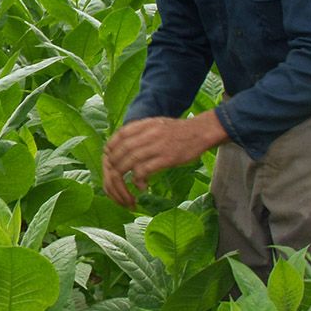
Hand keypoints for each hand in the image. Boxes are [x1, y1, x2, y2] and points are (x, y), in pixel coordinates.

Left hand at [102, 112, 227, 207]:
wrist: (201, 131)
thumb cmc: (178, 130)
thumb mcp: (156, 124)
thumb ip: (140, 132)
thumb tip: (123, 145)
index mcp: (144, 125)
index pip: (119, 136)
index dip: (111, 149)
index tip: (110, 159)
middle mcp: (148, 134)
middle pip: (121, 150)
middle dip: (115, 166)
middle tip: (116, 176)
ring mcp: (157, 145)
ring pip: (130, 161)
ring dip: (124, 175)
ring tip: (126, 184)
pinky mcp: (167, 158)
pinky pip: (145, 170)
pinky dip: (139, 180)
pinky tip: (141, 186)